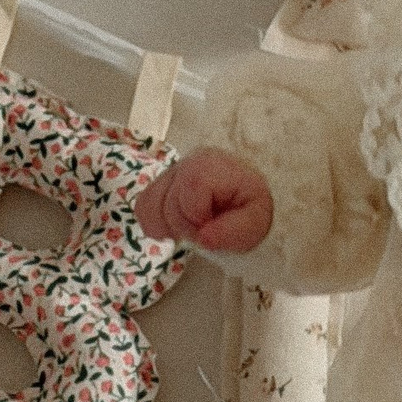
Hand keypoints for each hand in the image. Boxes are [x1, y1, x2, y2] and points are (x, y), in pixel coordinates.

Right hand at [137, 146, 274, 254]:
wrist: (252, 189)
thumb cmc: (255, 204)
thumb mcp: (258, 220)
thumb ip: (234, 231)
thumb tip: (203, 239)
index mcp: (208, 168)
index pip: (187, 205)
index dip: (199, 225)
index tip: (216, 227)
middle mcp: (184, 163)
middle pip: (166, 208)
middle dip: (187, 228)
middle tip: (209, 229)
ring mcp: (171, 171)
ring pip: (148, 207)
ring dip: (169, 227)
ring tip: (193, 227)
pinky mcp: (162, 182)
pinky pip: (143, 205)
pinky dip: (156, 222)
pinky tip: (176, 227)